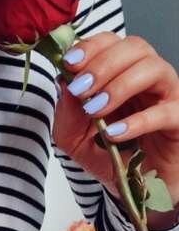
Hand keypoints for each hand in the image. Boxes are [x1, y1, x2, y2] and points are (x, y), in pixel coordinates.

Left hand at [52, 32, 178, 202]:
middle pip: (135, 47)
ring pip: (153, 69)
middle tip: (82, 89)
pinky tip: (114, 133)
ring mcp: (166, 96)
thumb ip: (67, 112)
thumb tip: (63, 82)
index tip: (70, 64)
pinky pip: (165, 112)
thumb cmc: (109, 154)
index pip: (111, 42)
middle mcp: (146, 77)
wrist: (134, 189)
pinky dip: (137, 120)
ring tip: (96, 111)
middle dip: (103, 64)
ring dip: (120, 86)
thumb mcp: (74, 137)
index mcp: (121, 72)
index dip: (91, 47)